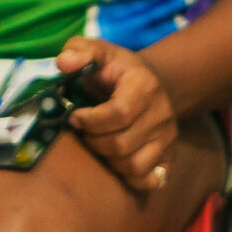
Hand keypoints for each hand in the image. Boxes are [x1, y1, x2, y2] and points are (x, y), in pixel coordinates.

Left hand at [58, 36, 178, 191]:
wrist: (147, 82)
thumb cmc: (114, 69)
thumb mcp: (96, 50)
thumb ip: (78, 50)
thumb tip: (63, 63)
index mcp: (144, 85)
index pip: (120, 113)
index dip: (91, 120)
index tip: (74, 117)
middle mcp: (162, 114)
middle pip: (122, 143)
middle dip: (94, 141)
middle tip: (83, 132)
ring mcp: (168, 138)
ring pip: (134, 165)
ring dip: (107, 159)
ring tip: (98, 143)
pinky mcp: (169, 156)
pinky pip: (149, 180)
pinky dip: (128, 176)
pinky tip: (115, 160)